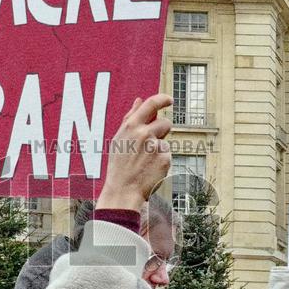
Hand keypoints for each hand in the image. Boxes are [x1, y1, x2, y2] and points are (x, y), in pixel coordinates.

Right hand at [96, 94, 172, 212]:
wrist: (123, 190)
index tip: (169, 99)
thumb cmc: (119, 165)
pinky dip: (161, 161)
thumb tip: (139, 100)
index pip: (151, 104)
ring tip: (145, 161)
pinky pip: (168, 155)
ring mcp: (156, 147)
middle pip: (165, 122)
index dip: (163, 99)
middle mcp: (145, 134)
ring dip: (159, 148)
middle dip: (162, 130)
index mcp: (132, 126)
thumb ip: (130, 117)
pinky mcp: (165, 159)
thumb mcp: (119, 138)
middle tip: (150, 144)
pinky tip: (150, 168)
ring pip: (166, 141)